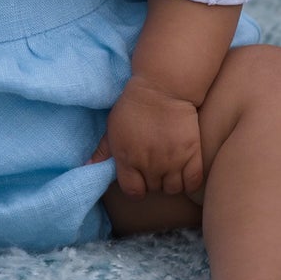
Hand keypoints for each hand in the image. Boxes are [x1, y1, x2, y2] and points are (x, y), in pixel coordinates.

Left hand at [92, 75, 203, 198]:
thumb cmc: (133, 106)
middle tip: (154, 168)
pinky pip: (192, 182)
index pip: (133, 191)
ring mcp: (172, 160)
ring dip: (170, 183)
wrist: (162, 88)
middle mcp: (150, 164)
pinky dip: (189, 183)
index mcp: (128, 159)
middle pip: (153, 189)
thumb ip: (102, 151)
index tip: (139, 180)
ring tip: (169, 170)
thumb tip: (88, 167)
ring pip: (173, 189)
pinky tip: (184, 174)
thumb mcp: (112, 128)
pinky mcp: (191, 154)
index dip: (136, 188)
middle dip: (152, 182)